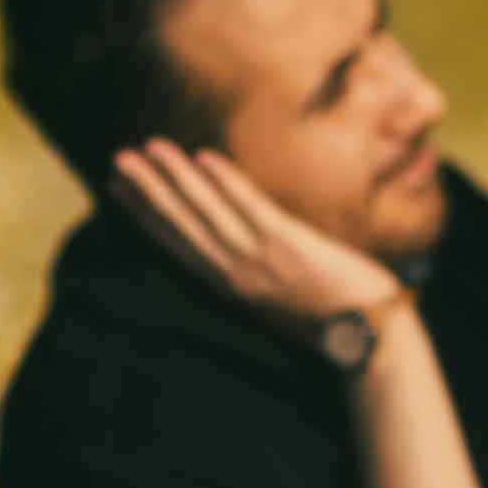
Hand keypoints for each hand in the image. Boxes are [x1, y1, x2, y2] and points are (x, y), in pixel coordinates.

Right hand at [110, 139, 402, 336]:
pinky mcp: (288, 245)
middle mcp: (237, 275)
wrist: (369, 338)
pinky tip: (204, 157)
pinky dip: (226, 182)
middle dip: (149, 191)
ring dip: (177, 178)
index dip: (147, 215)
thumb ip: (257, 270)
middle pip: (184, 225)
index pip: (179, 244)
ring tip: (152, 148)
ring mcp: (260, 260)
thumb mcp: (280, 297)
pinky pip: (250, 207)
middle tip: (119, 160)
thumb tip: (245, 240)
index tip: (119, 189)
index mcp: (232, 287)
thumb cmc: (333, 318)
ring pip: (209, 212)